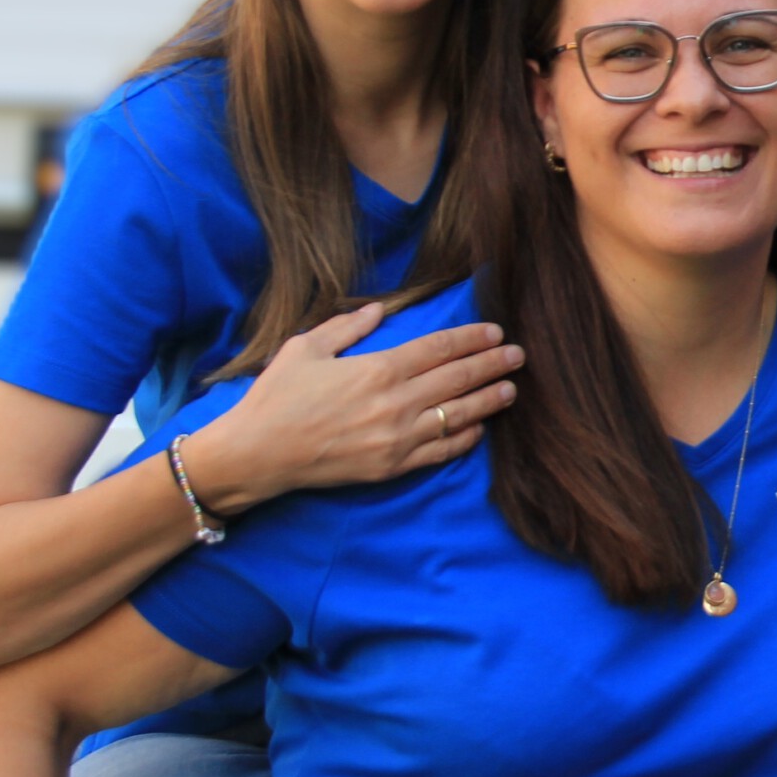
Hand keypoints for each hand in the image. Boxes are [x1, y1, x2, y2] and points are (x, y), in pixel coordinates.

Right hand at [186, 305, 524, 511]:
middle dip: (493, 364)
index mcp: (378, 369)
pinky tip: (480, 428)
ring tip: (512, 389)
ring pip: (458, 415)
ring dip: (489, 400)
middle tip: (519, 355)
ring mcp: (398, 438)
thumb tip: (380, 309)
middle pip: (458, 379)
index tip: (495, 332)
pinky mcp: (393, 466)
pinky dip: (465, 438)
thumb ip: (347, 327)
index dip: (472, 338)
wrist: (257, 454)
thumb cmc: (277, 397)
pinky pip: (441, 451)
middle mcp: (396, 403)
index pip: (440, 349)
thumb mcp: (305, 348)